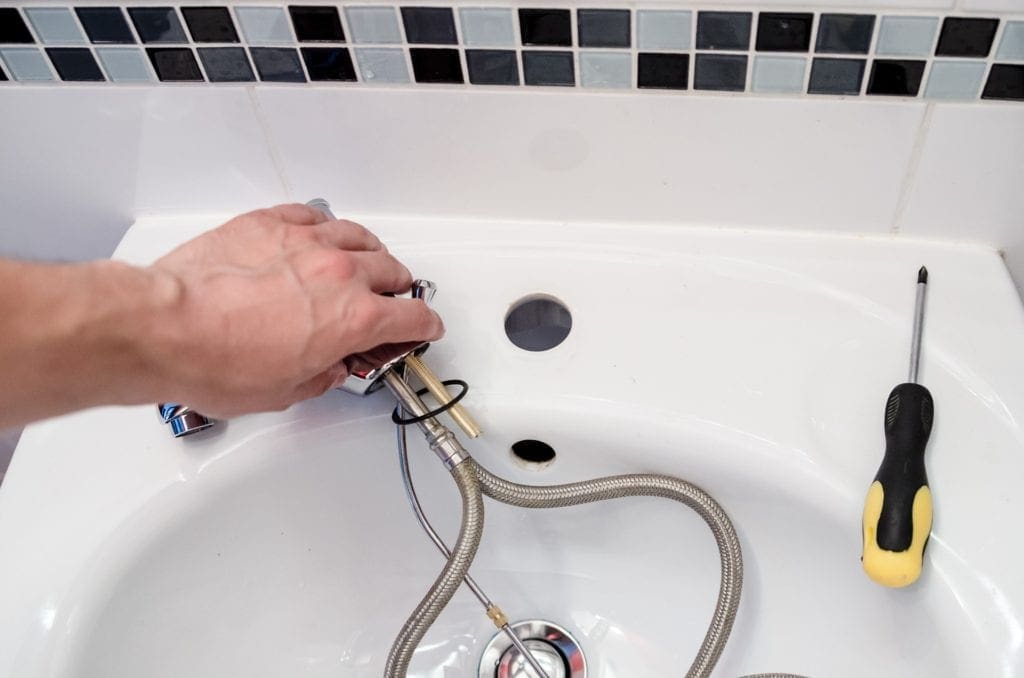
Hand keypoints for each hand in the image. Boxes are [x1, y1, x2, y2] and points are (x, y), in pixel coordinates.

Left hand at [148, 204, 442, 416]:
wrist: (164, 329)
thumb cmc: (217, 362)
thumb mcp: (286, 392)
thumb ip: (323, 375)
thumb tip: (330, 367)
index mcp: (354, 319)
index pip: (413, 316)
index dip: (425, 326)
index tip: (424, 328)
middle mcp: (340, 273)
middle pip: (393, 271)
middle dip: (398, 291)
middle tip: (389, 304)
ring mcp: (305, 241)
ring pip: (359, 236)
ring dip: (370, 254)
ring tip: (363, 264)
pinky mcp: (269, 223)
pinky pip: (314, 215)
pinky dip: (326, 227)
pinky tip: (318, 237)